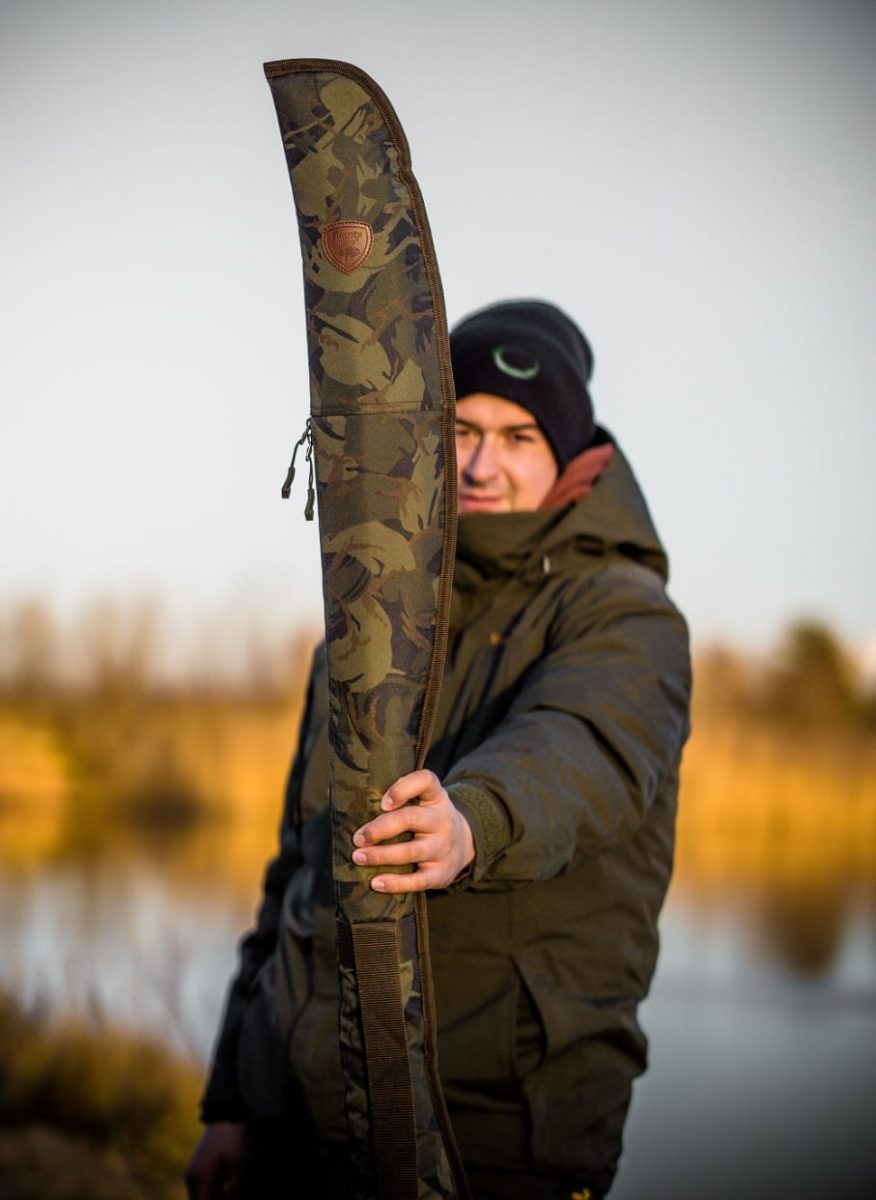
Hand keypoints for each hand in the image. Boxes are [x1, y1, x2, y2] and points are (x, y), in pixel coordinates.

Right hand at [185, 1122, 244, 1199]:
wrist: (223, 1118)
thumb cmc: (230, 1141)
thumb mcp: (235, 1164)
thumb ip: (232, 1186)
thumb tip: (229, 1198)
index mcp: (200, 1179)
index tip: (226, 1197)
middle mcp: (191, 1178)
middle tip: (227, 1193)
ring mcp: (192, 1172)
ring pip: (198, 1195)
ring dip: (210, 1196)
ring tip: (227, 1188)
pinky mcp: (195, 1168)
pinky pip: (200, 1187)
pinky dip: (209, 1189)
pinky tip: (224, 1185)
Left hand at [352, 769, 474, 892]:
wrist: (465, 844)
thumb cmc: (429, 819)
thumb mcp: (425, 800)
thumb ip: (401, 797)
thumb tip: (357, 806)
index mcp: (436, 797)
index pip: (425, 781)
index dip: (402, 788)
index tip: (382, 803)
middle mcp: (442, 820)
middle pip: (410, 818)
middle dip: (379, 828)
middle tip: (358, 838)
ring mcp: (443, 848)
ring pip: (410, 851)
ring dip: (380, 855)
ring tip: (359, 857)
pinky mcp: (441, 873)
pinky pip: (417, 881)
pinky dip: (395, 883)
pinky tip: (376, 883)